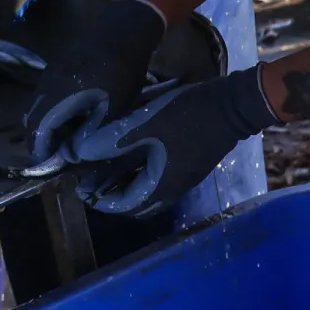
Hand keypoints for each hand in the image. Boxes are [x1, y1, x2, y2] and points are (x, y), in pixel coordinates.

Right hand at [24, 0, 164, 159]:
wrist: (123, 31)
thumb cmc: (123, 72)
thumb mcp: (112, 110)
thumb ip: (89, 136)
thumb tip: (70, 156)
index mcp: (59, 97)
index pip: (37, 130)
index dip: (41, 151)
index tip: (50, 167)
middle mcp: (46, 86)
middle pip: (30, 120)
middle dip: (38, 141)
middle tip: (55, 158)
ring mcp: (49, 77)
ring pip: (34, 108)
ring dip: (43, 127)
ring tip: (63, 142)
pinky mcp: (55, 71)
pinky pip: (42, 98)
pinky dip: (49, 114)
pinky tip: (70, 120)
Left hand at [67, 66, 277, 218]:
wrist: (231, 104)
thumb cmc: (185, 116)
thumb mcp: (140, 126)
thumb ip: (109, 142)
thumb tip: (78, 153)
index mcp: (161, 186)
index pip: (124, 206)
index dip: (99, 200)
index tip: (82, 187)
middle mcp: (173, 189)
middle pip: (136, 202)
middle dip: (112, 193)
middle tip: (92, 177)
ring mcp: (184, 177)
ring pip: (148, 189)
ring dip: (126, 180)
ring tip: (106, 162)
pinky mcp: (189, 163)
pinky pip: (159, 176)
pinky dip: (140, 170)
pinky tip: (131, 149)